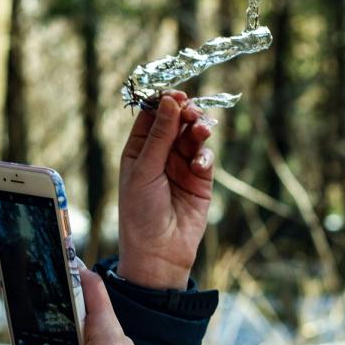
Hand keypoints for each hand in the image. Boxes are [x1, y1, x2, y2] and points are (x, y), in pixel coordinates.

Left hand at [118, 91, 214, 289]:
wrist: (159, 251)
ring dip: (198, 129)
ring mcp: (181, 165)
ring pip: (193, 135)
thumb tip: (169, 100)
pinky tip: (199, 165)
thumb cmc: (140, 213)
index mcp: (138, 149)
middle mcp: (160, 154)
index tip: (174, 93)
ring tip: (200, 130)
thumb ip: (159, 135)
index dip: (163, 102)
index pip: (152, 116)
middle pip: (176, 121)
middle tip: (190, 110)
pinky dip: (205, 156)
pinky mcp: (201, 179)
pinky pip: (205, 157)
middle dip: (185, 112)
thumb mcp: (144, 170)